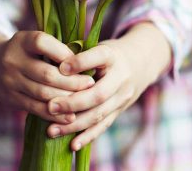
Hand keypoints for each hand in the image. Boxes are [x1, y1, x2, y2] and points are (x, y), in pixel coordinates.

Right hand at [0, 30, 94, 123]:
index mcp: (22, 41)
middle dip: (72, 81)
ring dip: (66, 98)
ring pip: (43, 93)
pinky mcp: (10, 99)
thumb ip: (55, 48)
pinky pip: (36, 108)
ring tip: (84, 99)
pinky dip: (55, 114)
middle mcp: (12, 60)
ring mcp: (10, 81)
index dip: (65, 54)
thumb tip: (87, 61)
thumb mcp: (34, 41)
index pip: (44, 44)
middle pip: (47, 74)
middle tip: (90, 83)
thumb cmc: (25, 51)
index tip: (83, 62)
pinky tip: (70, 116)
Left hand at [44, 23, 171, 150]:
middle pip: (98, 94)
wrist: (140, 63)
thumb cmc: (108, 54)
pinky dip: (87, 137)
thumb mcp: (97, 46)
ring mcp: (122, 97)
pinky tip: (72, 145)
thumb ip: (78, 54)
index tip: (61, 67)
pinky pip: (103, 126)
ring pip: (99, 114)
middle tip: (50, 107)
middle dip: (72, 103)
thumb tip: (51, 64)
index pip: (99, 57)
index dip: (81, 62)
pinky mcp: (120, 111)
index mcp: (112, 55)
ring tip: (51, 130)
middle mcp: (121, 77)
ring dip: (74, 125)